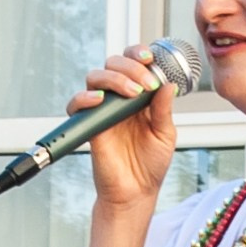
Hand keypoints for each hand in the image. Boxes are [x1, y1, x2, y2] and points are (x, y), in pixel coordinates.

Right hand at [77, 49, 177, 213]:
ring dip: (114, 78)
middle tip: (146, 84)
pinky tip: (100, 99)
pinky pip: (77, 104)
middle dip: (130, 66)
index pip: (134, 63)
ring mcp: (103, 110)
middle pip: (113, 64)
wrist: (136, 192)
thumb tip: (168, 84)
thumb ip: (163, 108)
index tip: (150, 58)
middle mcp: (119, 99)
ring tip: (133, 92)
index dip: (138, 54)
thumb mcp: (165, 134)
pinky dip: (85, 97)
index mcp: (139, 96)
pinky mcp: (89, 125)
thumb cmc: (150, 164)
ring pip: (96, 77)